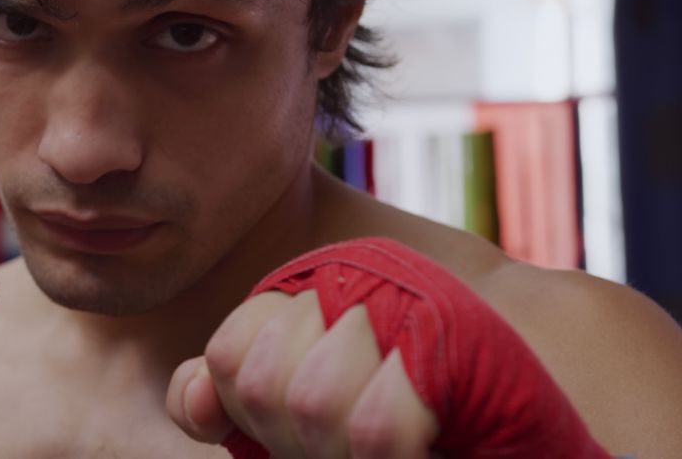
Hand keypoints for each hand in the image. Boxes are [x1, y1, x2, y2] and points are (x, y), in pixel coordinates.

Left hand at [168, 291, 437, 457]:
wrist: (522, 438)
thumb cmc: (407, 426)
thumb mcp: (305, 413)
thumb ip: (237, 396)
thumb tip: (194, 403)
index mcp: (309, 287)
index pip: (227, 353)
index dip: (245, 415)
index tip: (289, 438)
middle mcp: (349, 275)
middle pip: (258, 384)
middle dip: (296, 445)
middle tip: (348, 448)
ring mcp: (401, 298)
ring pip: (310, 406)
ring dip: (341, 456)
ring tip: (381, 449)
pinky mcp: (450, 340)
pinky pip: (377, 429)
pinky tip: (420, 451)